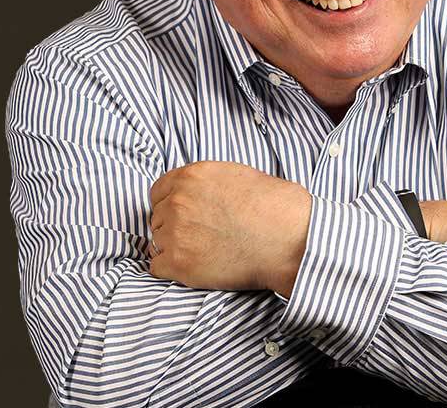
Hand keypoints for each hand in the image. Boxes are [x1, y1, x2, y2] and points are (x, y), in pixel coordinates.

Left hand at [147, 161, 310, 295]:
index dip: (170, 204)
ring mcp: (176, 233)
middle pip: (157, 217)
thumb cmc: (277, 209)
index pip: (158, 191)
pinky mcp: (179, 263)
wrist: (290, 241)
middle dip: (174, 226)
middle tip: (199, 237)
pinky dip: (171, 270)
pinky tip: (193, 267)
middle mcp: (178, 201)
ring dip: (173, 248)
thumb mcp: (241, 176)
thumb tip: (202, 195)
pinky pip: (156, 267)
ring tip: (202, 252)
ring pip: (157, 242)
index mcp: (192, 176)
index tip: (183, 215)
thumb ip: (210, 183)